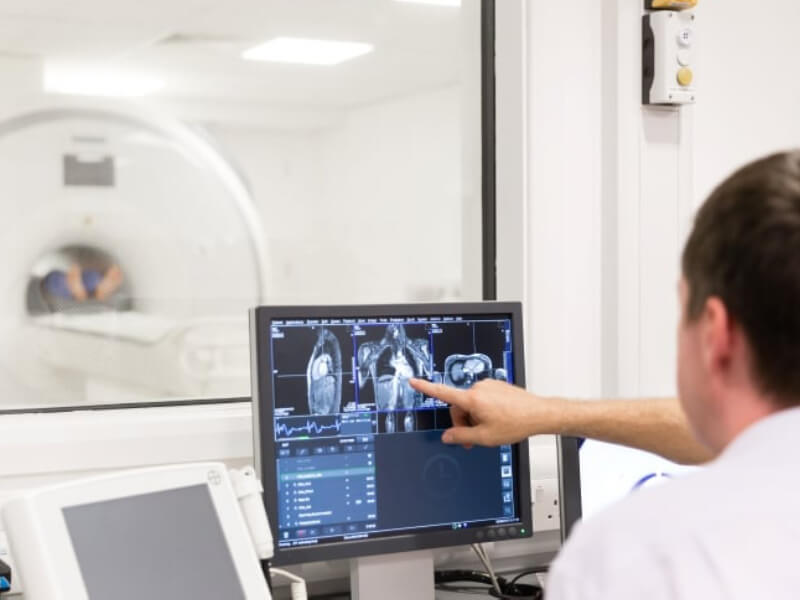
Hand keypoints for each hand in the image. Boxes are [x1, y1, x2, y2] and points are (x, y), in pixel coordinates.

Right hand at [410, 378, 560, 447]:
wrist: (539, 414)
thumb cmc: (516, 423)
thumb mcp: (485, 437)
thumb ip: (462, 437)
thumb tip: (447, 437)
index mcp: (473, 399)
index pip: (443, 393)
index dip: (426, 388)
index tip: (413, 381)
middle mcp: (479, 388)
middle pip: (459, 406)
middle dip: (463, 422)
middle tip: (473, 439)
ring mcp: (489, 386)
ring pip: (471, 404)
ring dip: (474, 417)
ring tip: (490, 430)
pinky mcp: (496, 386)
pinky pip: (482, 399)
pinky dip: (484, 410)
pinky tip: (497, 420)